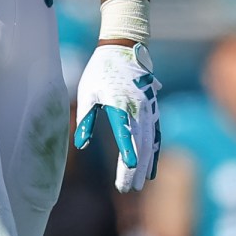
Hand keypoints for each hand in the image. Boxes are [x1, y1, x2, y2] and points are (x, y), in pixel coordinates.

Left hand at [74, 41, 161, 193]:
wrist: (124, 47)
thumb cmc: (100, 69)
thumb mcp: (87, 91)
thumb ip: (85, 117)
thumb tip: (81, 145)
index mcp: (120, 103)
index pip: (125, 135)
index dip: (126, 156)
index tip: (125, 175)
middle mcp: (139, 108)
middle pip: (140, 144)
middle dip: (134, 169)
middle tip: (128, 188)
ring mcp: (149, 108)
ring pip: (151, 141)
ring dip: (146, 164)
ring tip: (140, 184)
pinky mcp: (152, 108)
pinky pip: (155, 134)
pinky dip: (154, 152)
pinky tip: (151, 167)